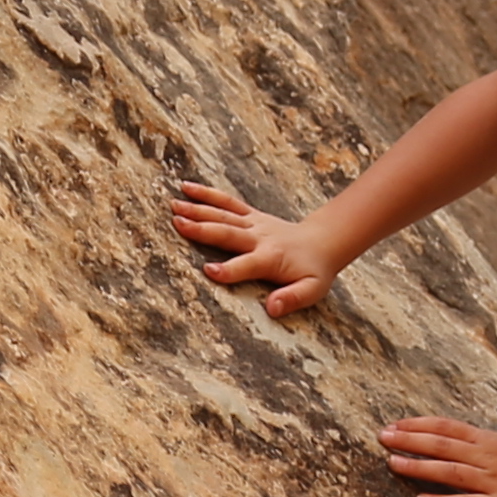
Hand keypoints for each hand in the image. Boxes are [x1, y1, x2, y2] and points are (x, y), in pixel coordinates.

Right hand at [171, 179, 346, 318]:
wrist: (322, 242)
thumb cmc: (313, 271)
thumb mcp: (312, 290)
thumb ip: (293, 299)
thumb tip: (273, 308)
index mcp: (271, 258)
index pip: (246, 265)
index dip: (229, 270)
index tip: (208, 270)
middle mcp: (259, 237)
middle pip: (228, 234)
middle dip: (203, 229)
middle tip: (178, 224)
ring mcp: (254, 223)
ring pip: (223, 214)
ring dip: (198, 209)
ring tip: (174, 206)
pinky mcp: (250, 214)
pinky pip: (227, 202)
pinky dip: (207, 194)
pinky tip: (186, 188)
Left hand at [379, 416, 496, 496]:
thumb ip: (481, 441)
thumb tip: (456, 437)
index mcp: (487, 440)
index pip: (447, 427)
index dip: (419, 424)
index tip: (395, 424)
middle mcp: (485, 456)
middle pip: (442, 444)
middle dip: (410, 440)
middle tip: (382, 437)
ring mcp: (490, 480)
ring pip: (448, 470)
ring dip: (419, 466)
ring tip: (393, 463)